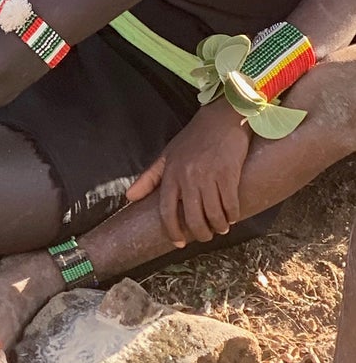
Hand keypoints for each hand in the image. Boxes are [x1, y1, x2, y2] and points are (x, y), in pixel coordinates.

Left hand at [124, 99, 250, 244]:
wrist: (220, 119)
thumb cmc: (193, 139)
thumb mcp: (167, 155)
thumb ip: (149, 178)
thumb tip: (129, 197)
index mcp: (171, 173)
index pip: (166, 210)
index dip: (172, 231)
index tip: (179, 243)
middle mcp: (187, 176)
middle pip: (192, 218)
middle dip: (201, 234)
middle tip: (205, 236)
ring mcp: (208, 176)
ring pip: (213, 215)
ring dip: (219, 227)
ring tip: (221, 227)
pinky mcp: (228, 174)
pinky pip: (230, 205)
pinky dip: (232, 216)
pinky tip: (231, 216)